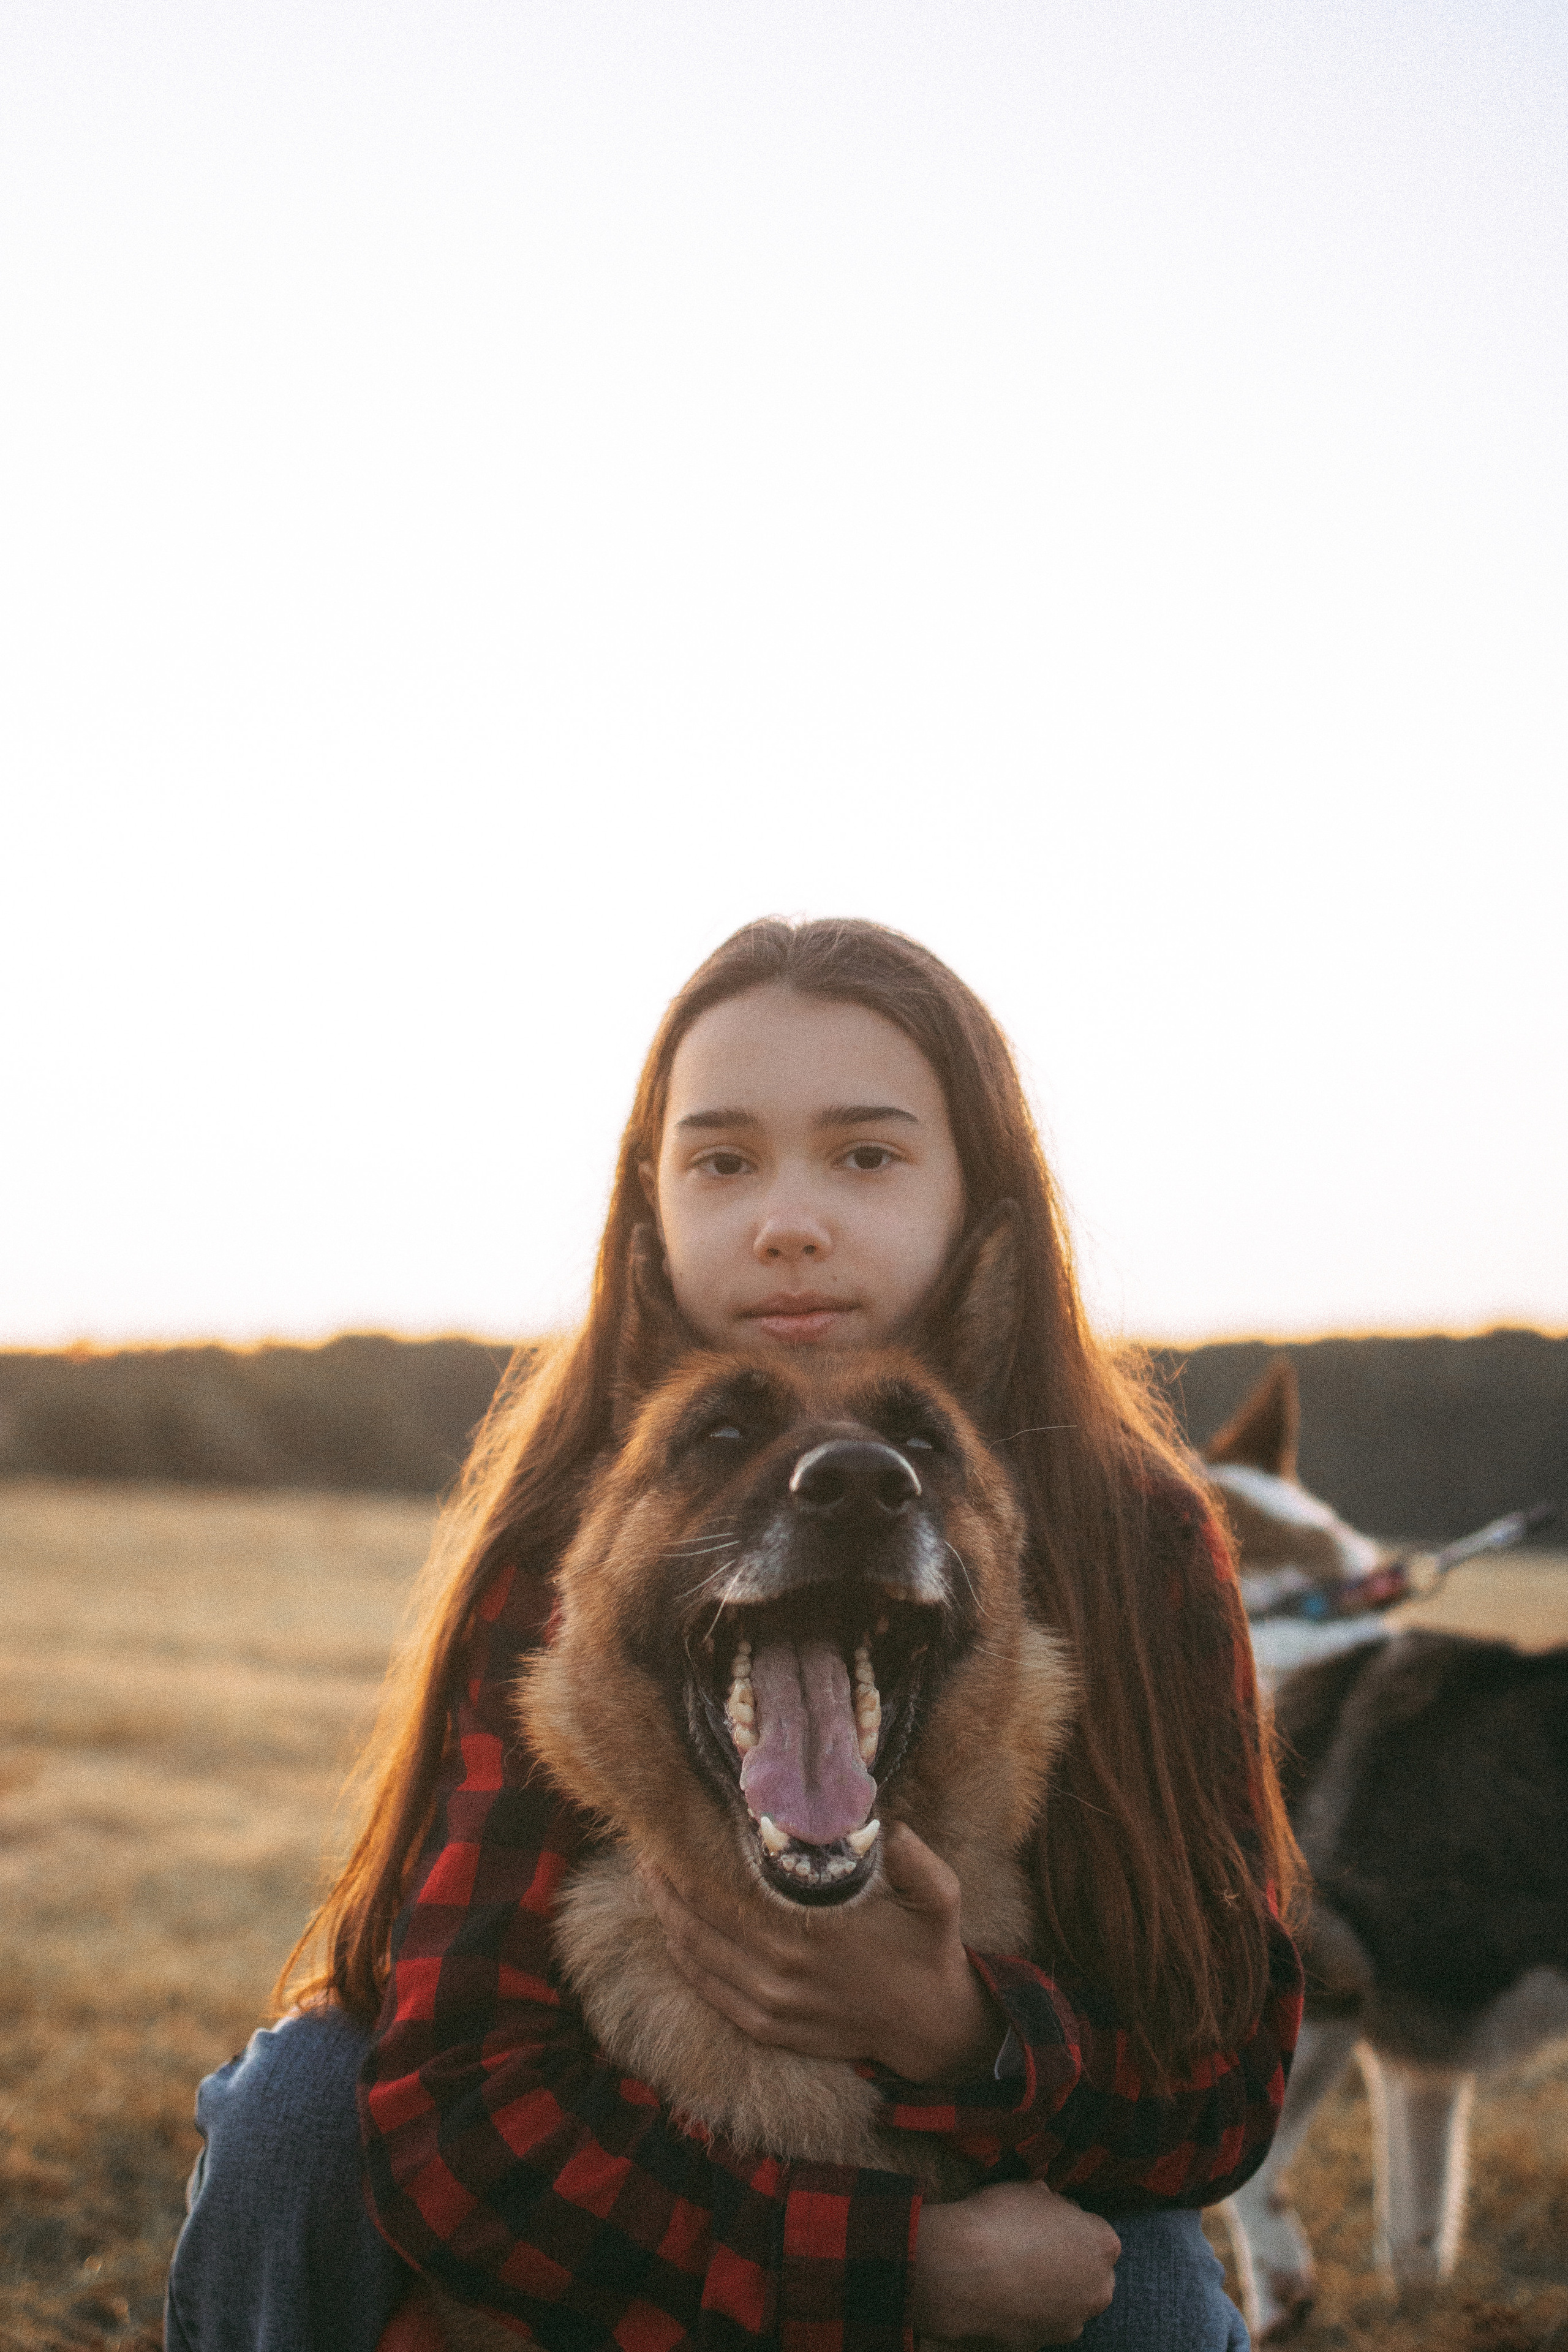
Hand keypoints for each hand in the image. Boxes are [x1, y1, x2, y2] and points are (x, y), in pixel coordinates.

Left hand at [639, 1821, 1004, 2080]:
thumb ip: (914, 1858)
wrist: (928, 2025)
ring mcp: (771, 2003)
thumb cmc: (927, 1947)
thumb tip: (883, 1822)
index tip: (673, 1828)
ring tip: (651, 1878)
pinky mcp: (768, 2028)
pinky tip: (672, 1932)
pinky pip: (709, 1991)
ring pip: (696, 1954)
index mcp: (815, 1929)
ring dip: (667, 1914)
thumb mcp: (938, 1896)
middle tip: (648, 1845)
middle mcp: (783, 1968)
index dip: (692, 1860)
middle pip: (700, 1918)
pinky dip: (683, 1959)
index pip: (730, 1889)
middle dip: (668, 1880)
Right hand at [912, 2181, 1120, 2346]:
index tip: (1045, 2220)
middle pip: (1090, 2272)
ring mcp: (1072, 2321)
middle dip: (1070, 2261)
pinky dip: (1030, 2310)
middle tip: (1033, 2247)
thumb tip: (1048, 2204)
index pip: (1096, 2231)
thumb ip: (1052, 2203)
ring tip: (1015, 2273)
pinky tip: (1005, 2294)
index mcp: (1103, 2245)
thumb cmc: (1000, 2221)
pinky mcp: (1044, 2343)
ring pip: (1069, 2302)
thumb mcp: (1032, 2190)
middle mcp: (1098, 2289)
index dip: (1069, 2223)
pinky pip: (1043, 2322)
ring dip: (1052, 2290)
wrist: (963, 2272)